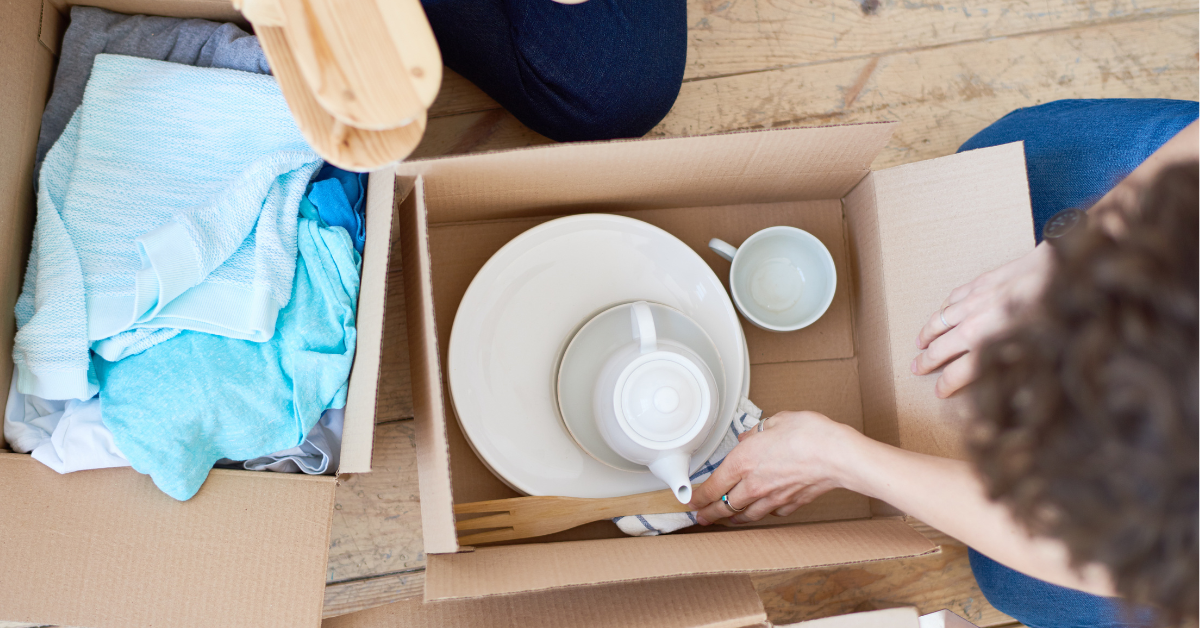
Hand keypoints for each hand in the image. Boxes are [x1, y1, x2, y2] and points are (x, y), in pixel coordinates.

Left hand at [688, 411, 859, 524]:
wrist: (838, 455)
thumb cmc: (809, 434)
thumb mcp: (776, 421)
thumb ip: (758, 431)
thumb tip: (749, 436)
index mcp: (743, 462)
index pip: (712, 486)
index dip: (698, 497)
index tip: (691, 501)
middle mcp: (754, 484)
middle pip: (724, 506)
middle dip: (709, 514)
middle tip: (700, 518)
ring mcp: (772, 498)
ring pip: (746, 514)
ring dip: (733, 518)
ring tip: (726, 519)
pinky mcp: (791, 504)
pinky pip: (772, 512)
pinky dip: (764, 512)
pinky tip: (763, 510)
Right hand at [912, 243, 1052, 397]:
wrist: (1072, 270)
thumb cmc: (1064, 314)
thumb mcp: (1046, 354)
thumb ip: (1019, 374)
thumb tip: (1006, 394)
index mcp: (991, 346)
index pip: (958, 372)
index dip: (945, 384)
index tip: (938, 390)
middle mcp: (977, 323)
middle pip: (942, 346)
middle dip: (926, 360)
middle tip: (916, 367)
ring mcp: (978, 300)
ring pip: (942, 319)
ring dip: (928, 332)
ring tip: (919, 342)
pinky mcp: (986, 280)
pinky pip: (955, 296)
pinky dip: (944, 307)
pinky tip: (942, 311)